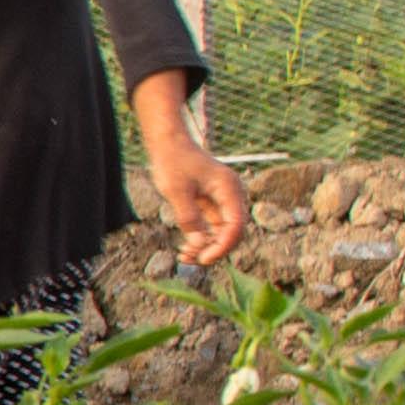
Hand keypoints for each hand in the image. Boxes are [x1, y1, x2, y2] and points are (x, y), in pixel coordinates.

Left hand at [156, 141, 249, 264]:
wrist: (168, 144)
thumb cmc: (173, 161)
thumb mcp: (176, 190)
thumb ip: (189, 217)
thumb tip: (199, 244)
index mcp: (229, 189)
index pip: (236, 225)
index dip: (223, 246)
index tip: (203, 258)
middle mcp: (231, 195)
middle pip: (233, 232)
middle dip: (214, 249)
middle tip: (189, 260)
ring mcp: (223, 200)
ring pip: (223, 232)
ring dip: (207, 247)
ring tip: (184, 257)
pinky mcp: (212, 205)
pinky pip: (213, 228)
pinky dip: (202, 239)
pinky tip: (185, 249)